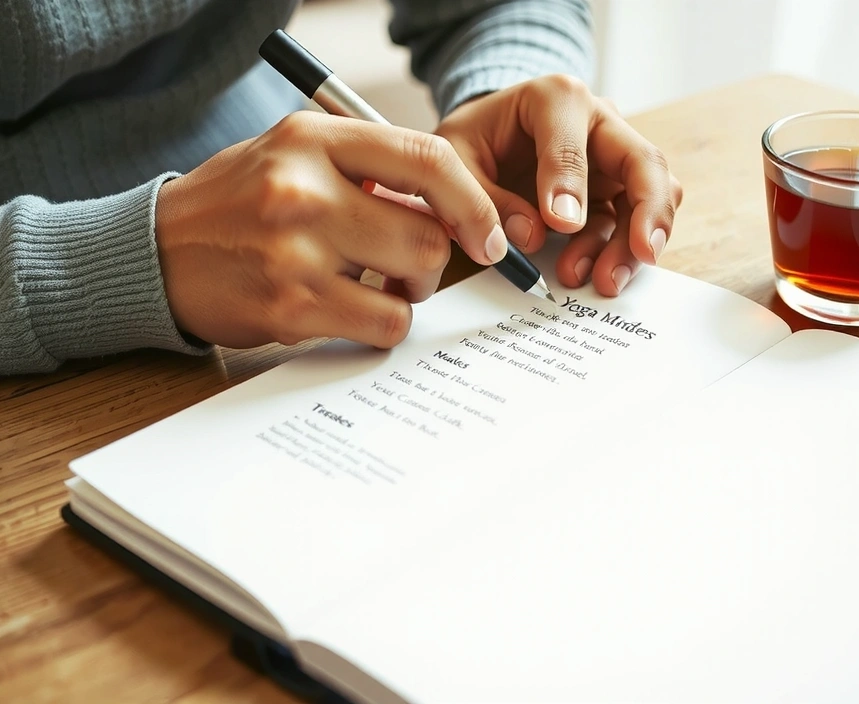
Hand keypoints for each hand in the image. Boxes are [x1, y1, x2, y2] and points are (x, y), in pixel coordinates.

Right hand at [155, 110, 506, 348]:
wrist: (156, 251)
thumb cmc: (238, 205)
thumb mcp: (294, 156)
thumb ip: (368, 168)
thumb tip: (458, 208)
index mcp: (313, 138)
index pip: (428, 160)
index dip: (475, 203)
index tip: (490, 235)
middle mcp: (305, 187)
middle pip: (429, 234)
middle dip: (435, 260)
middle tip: (409, 267)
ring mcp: (295, 249)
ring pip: (413, 282)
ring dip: (410, 294)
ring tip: (376, 287)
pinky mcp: (290, 305)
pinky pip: (382, 323)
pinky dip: (382, 324)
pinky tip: (350, 312)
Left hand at [435, 74, 682, 296]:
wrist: (485, 138)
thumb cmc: (473, 141)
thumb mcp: (456, 159)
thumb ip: (484, 197)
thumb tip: (530, 236)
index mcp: (554, 99)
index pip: (572, 143)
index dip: (570, 185)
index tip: (561, 226)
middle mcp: (597, 122)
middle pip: (644, 162)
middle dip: (647, 211)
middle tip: (641, 253)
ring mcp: (612, 158)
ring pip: (651, 197)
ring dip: (634, 242)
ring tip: (603, 281)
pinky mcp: (614, 191)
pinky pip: (633, 221)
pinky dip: (622, 251)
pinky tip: (595, 275)